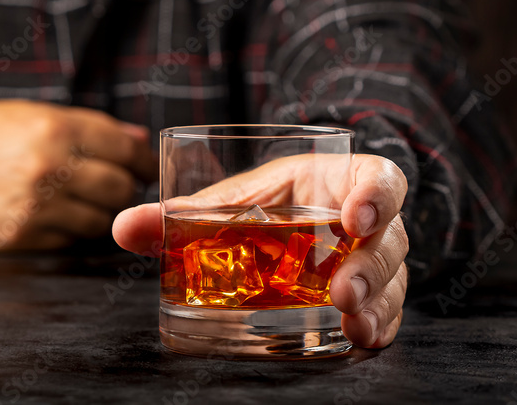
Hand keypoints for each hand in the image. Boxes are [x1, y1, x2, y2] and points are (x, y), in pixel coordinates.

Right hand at [0, 100, 157, 251]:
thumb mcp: (25, 115)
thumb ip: (85, 126)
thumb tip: (136, 139)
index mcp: (53, 128)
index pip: (124, 148)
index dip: (142, 159)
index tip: (144, 164)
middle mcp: (49, 168)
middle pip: (120, 186)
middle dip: (126, 186)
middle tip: (120, 183)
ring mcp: (36, 207)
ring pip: (101, 219)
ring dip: (102, 210)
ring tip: (85, 198)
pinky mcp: (23, 237)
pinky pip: (72, 239)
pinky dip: (74, 228)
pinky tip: (59, 214)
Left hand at [112, 153, 408, 348]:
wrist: (284, 228)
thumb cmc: (266, 204)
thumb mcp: (231, 203)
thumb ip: (182, 215)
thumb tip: (123, 227)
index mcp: (339, 182)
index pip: (380, 179)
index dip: (377, 194)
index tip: (356, 215)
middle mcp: (368, 222)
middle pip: (390, 239)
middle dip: (371, 266)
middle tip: (342, 290)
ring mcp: (374, 262)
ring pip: (393, 281)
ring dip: (376, 303)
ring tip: (351, 323)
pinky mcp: (371, 298)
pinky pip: (386, 314)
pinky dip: (376, 328)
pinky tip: (358, 339)